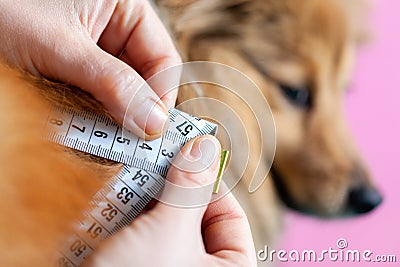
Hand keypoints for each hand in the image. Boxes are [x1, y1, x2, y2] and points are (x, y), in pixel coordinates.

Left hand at [0, 0, 180, 138]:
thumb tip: (153, 121)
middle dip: (136, 110)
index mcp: (124, 9)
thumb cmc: (3, 9)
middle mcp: (115, 29)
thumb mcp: (61, 46)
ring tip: (102, 139)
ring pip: (122, 91)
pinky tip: (84, 127)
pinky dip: (93, 114)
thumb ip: (111, 82)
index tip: (151, 131)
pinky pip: (98, 96)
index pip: (162, 58)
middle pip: (144, 78)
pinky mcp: (77, 67)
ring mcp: (96, 49)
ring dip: (113, 116)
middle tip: (128, 144)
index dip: (162, 96)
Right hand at [82, 136, 256, 266]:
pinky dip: (124, 218)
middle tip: (149, 159)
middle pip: (192, 216)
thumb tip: (204, 147)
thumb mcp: (168, 234)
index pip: (229, 216)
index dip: (208, 182)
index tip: (185, 154)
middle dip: (168, 189)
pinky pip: (137, 236)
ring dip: (140, 202)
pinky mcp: (137, 266)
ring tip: (124, 180)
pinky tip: (108, 204)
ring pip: (160, 224)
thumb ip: (189, 188)